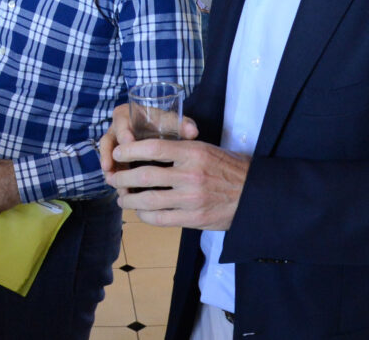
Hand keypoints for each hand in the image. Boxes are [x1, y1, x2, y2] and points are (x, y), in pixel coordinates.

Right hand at [99, 102, 197, 174]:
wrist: (160, 132)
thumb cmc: (165, 125)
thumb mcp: (172, 122)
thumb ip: (182, 125)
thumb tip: (193, 131)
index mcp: (128, 114)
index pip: (121, 120)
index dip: (124, 131)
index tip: (129, 141)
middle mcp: (117, 128)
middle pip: (108, 140)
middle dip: (110, 155)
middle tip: (112, 167)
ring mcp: (115, 145)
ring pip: (108, 157)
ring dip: (110, 170)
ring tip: (112, 182)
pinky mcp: (116, 159)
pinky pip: (112, 168)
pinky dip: (116, 179)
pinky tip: (121, 191)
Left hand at [105, 138, 248, 230]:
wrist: (255, 194)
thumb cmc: (227, 168)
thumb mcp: (205, 149)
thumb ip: (178, 150)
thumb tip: (144, 151)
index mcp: (193, 152)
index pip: (154, 147)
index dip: (130, 150)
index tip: (117, 153)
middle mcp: (191, 175)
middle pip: (145, 175)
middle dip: (123, 178)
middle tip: (113, 179)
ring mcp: (192, 199)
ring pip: (148, 200)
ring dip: (129, 200)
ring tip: (122, 198)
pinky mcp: (194, 219)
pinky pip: (160, 219)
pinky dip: (144, 216)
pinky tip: (140, 211)